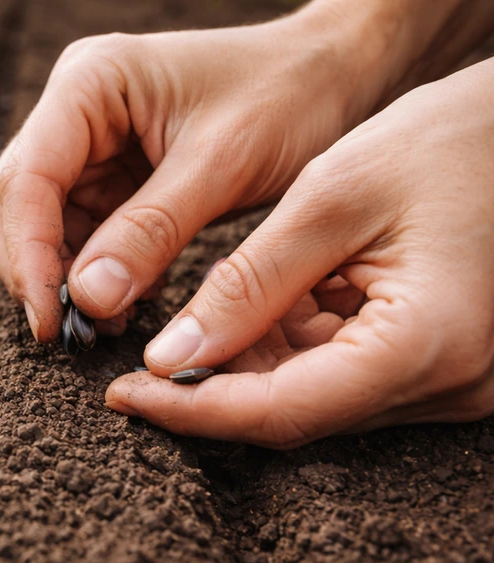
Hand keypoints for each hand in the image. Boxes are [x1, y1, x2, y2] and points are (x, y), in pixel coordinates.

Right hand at [0, 7, 391, 341]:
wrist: (333, 76)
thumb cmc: (289, 95)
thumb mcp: (223, 164)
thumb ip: (151, 231)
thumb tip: (86, 300)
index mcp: (90, 83)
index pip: (27, 178)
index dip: (28, 254)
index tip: (51, 321)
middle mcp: (73, 111)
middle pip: (13, 203)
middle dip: (37, 270)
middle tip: (72, 333)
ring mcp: (87, 146)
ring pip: (39, 227)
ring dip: (63, 280)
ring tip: (106, 327)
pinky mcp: (108, 179)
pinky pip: (78, 237)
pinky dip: (93, 277)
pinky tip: (122, 306)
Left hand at [106, 59, 493, 447]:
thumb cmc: (444, 142)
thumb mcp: (331, 198)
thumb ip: (247, 285)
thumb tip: (169, 359)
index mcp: (425, 345)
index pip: (284, 412)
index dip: (193, 411)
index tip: (124, 397)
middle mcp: (445, 384)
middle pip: (296, 414)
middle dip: (208, 394)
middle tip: (134, 375)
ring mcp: (444, 381)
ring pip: (310, 399)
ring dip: (241, 372)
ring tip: (185, 336)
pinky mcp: (430, 364)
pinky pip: (336, 375)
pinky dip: (281, 352)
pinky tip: (245, 319)